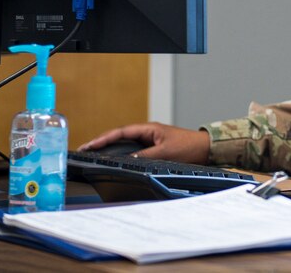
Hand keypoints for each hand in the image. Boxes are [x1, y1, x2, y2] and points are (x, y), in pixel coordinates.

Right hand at [78, 122, 210, 163]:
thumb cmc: (188, 147)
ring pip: (125, 144)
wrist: (205, 149)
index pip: (121, 132)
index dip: (104, 138)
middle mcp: (147, 133)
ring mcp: (149, 141)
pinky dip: (122, 155)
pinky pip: (133, 151)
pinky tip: (114, 161)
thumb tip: (128, 160)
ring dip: (110, 149)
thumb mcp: (166, 152)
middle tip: (84, 151)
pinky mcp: (153, 149)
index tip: (89, 145)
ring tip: (93, 156)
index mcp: (148, 129)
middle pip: (119, 137)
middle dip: (102, 143)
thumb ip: (146, 155)